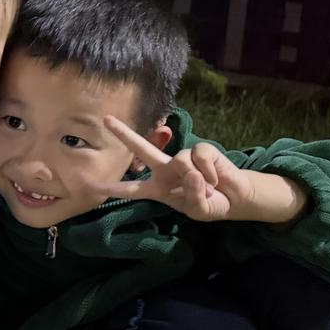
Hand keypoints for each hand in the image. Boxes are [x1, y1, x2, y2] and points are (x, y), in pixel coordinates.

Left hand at [93, 116, 267, 222]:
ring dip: (197, 179)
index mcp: (158, 188)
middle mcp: (166, 169)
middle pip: (142, 148)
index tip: (93, 186)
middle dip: (124, 133)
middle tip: (106, 119)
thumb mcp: (198, 210)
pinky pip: (199, 156)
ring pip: (181, 161)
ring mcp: (183, 157)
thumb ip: (192, 196)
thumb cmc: (211, 204)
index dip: (114, 188)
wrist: (236, 197)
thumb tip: (190, 173)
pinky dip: (209, 170)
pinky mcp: (201, 149)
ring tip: (208, 188)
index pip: (132, 189)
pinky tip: (215, 178)